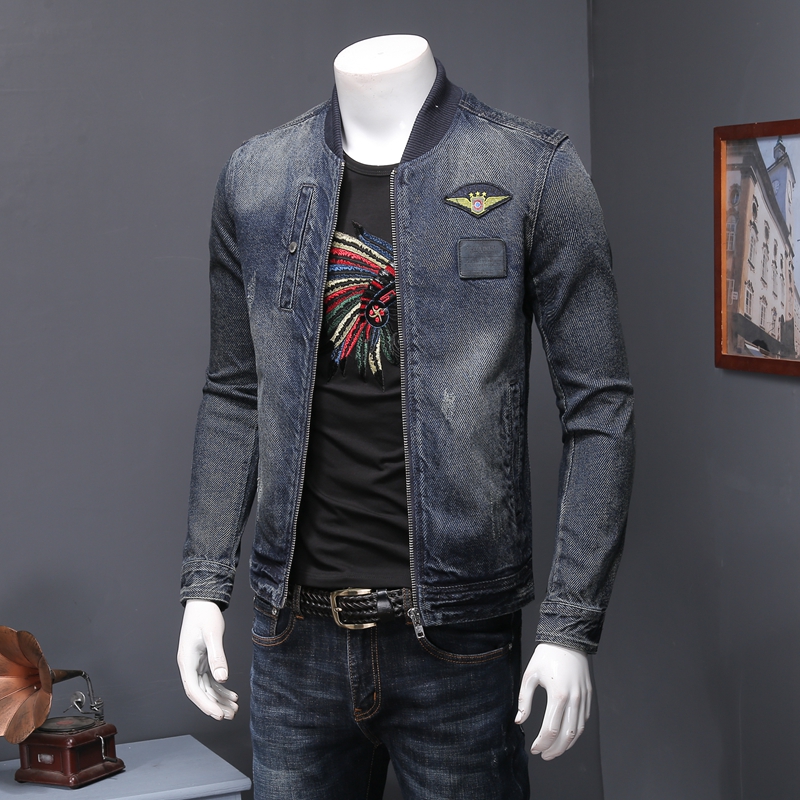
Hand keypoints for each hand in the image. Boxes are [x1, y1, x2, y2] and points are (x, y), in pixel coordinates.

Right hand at [177, 599, 238, 719]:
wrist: (203, 601)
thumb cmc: (205, 615)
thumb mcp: (213, 635)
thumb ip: (217, 657)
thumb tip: (223, 678)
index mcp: (187, 661)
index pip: (194, 690)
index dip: (206, 705)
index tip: (219, 715)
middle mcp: (189, 665)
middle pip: (201, 693)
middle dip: (215, 705)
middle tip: (231, 715)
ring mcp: (195, 664)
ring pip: (207, 688)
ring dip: (219, 699)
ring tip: (234, 708)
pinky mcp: (203, 660)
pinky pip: (210, 679)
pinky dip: (220, 688)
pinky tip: (232, 694)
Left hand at [515, 642, 590, 759]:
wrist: (568, 639)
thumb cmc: (546, 656)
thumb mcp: (530, 675)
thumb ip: (524, 700)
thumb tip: (519, 721)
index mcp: (558, 696)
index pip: (551, 730)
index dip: (542, 743)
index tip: (534, 749)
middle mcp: (574, 700)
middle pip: (567, 736)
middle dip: (554, 750)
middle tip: (543, 755)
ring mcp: (584, 699)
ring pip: (578, 731)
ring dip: (566, 745)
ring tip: (554, 751)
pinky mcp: (589, 696)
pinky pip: (583, 720)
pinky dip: (575, 733)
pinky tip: (565, 736)